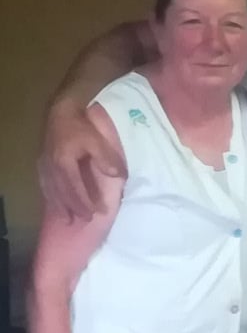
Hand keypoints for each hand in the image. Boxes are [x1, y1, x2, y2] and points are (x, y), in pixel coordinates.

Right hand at [38, 103, 121, 222]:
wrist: (61, 111)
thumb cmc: (81, 126)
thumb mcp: (97, 141)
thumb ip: (106, 159)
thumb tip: (118, 176)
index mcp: (64, 163)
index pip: (75, 189)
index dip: (85, 202)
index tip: (96, 213)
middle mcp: (51, 167)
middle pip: (62, 193)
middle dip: (74, 208)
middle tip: (84, 220)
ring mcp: (44, 165)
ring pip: (51, 190)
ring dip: (59, 206)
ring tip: (66, 219)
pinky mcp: (42, 162)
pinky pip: (44, 184)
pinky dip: (50, 195)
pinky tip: (54, 202)